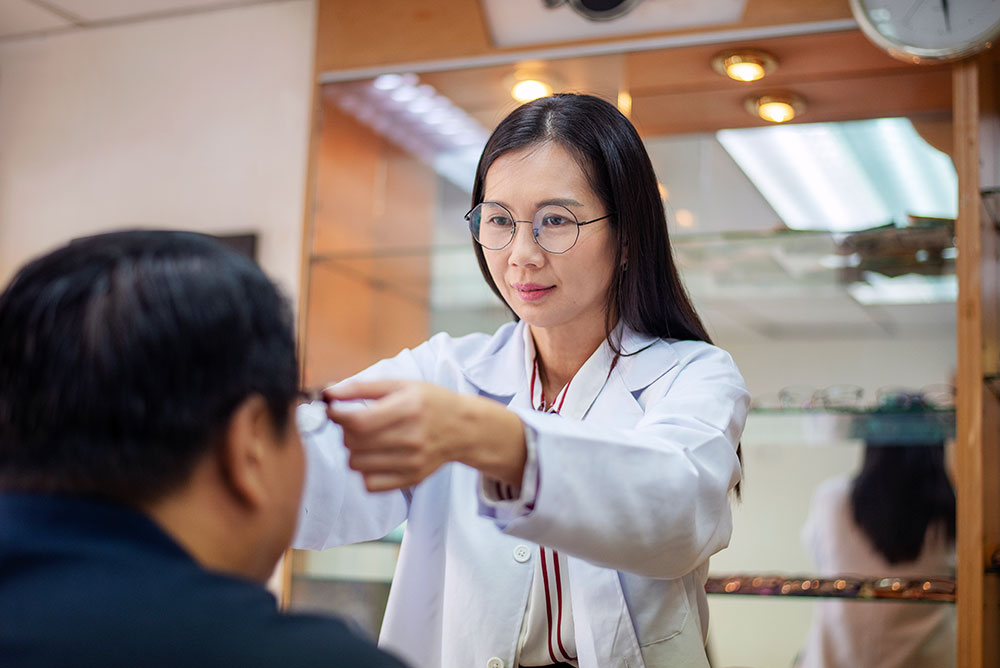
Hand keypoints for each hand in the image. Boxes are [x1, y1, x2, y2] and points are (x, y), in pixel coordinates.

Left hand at [324, 380, 526, 492]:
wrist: (463, 428)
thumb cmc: (430, 402)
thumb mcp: (400, 385)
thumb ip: (361, 388)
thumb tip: (328, 393)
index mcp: (408, 408)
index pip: (358, 421)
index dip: (337, 416)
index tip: (334, 411)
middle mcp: (412, 438)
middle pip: (354, 443)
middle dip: (345, 431)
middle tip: (356, 422)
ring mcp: (412, 462)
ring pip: (357, 464)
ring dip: (354, 451)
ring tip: (368, 440)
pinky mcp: (412, 479)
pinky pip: (370, 484)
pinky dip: (365, 471)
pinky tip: (376, 457)